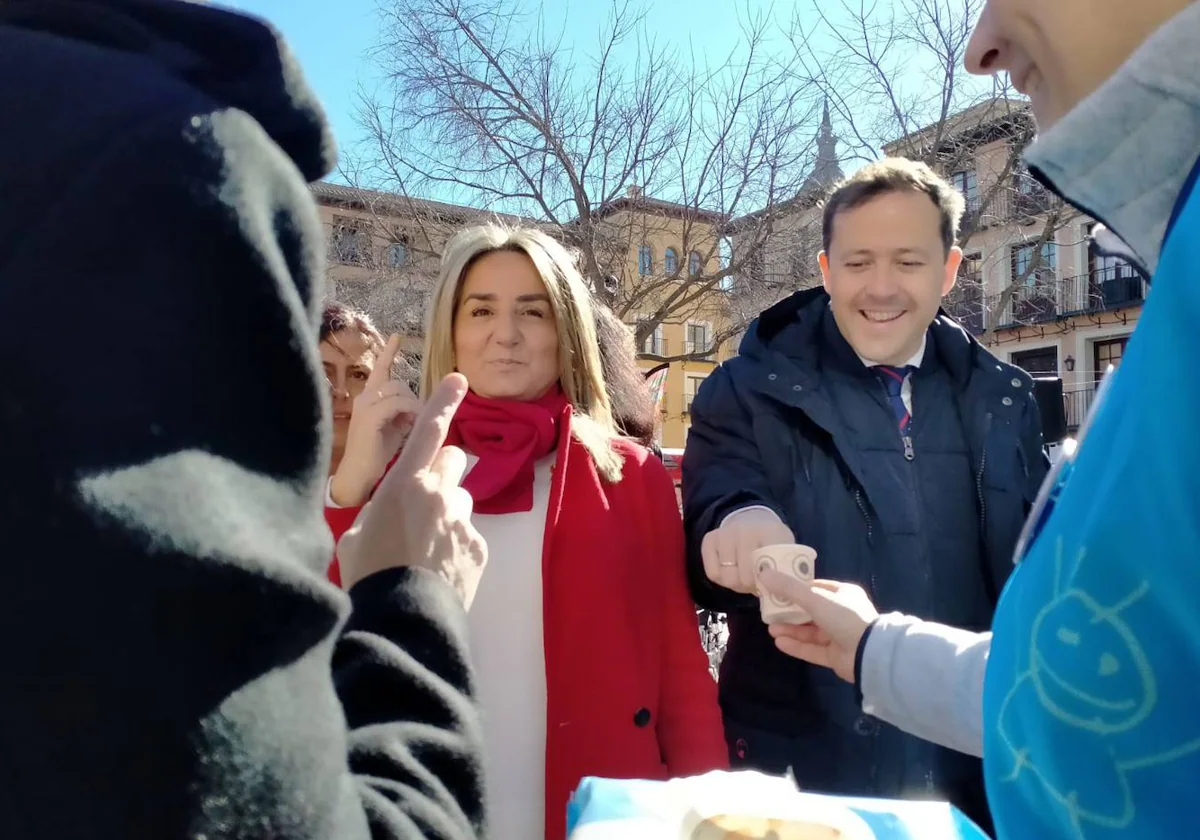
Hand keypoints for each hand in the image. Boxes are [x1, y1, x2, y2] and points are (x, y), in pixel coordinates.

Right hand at [330, 334, 420, 506]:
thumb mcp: (395, 428)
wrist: (358, 476)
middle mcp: (365, 398)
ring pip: (398, 390)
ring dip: (412, 406)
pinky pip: (396, 403)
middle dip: (411, 398)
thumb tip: (423, 406)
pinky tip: (409, 425)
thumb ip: (405, 412)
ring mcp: (365, 406)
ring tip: (411, 426)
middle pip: (397, 383)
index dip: (388, 354)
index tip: (397, 336)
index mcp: (369, 400)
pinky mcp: (368, 417)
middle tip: (413, 421)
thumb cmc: (377, 455)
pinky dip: (408, 411)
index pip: (380, 371)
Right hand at [336, 373, 486, 603]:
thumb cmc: (369, 574)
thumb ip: (381, 508)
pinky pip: (468, 535)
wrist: (401, 618)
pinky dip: (455, 547)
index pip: (429, 431)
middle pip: (453, 461)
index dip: (444, 401)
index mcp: (403, 484)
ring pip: (460, 500)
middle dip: (442, 472)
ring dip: (447, 513)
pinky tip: (437, 570)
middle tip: (423, 501)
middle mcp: (439, 493)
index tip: (459, 379)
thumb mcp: (358, 533)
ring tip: (425, 548)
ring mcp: (463, 520)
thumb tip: (393, 508)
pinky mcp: (478, 546)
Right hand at [700, 508, 793, 593]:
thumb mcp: (785, 554)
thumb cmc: (772, 545)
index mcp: (771, 533)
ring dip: (736, 583)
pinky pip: (712, 573)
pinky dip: (721, 578)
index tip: (770, 585)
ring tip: (745, 576)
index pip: (766, 569)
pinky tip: (731, 570)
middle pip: (743, 578)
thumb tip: (775, 594)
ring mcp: (725, 533)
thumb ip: (783, 572)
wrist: (753, 522)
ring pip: (726, 577)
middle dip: (750, 586)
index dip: (767, 583)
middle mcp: (744, 530)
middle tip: (757, 582)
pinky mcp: (709, 539)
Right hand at [759, 572, 878, 683]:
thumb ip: (789, 588)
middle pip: (810, 611)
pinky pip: (812, 649)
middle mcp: (841, 614)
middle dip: (789, 612)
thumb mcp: (815, 598)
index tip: (776, 589)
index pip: (816, 588)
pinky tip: (779, 642)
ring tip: (770, 629)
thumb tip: (764, 574)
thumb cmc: (844, 617)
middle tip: (770, 612)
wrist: (868, 653)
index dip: (796, 588)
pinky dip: (797, 646)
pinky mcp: (835, 656)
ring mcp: (839, 636)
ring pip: (810, 631)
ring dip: (790, 629)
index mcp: (843, 595)